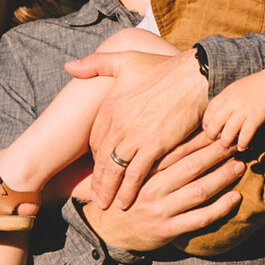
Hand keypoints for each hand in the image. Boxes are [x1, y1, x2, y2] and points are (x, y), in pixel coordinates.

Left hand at [69, 47, 210, 209]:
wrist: (195, 77)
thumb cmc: (164, 68)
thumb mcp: (126, 59)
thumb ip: (96, 63)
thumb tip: (69, 66)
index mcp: (110, 105)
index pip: (95, 139)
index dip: (95, 156)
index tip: (98, 168)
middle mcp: (118, 122)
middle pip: (101, 159)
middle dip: (97, 180)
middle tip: (95, 197)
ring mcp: (134, 136)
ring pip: (114, 170)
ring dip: (108, 190)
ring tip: (106, 205)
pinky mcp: (154, 146)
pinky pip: (135, 174)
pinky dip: (129, 190)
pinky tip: (126, 202)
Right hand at [80, 133, 242, 253]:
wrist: (107, 231)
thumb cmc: (125, 197)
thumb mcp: (133, 173)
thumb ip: (154, 158)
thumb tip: (179, 133)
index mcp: (145, 171)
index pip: (177, 150)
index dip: (201, 139)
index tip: (220, 129)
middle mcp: (153, 188)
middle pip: (191, 167)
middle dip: (216, 154)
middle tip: (235, 143)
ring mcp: (161, 210)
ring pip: (198, 191)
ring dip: (222, 177)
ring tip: (240, 166)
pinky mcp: (167, 230)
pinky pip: (199, 218)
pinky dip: (220, 208)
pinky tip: (235, 197)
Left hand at [203, 73, 264, 150]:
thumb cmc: (254, 87)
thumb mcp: (235, 89)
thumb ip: (225, 100)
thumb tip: (214, 116)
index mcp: (226, 95)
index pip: (209, 111)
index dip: (206, 123)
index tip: (208, 129)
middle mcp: (233, 103)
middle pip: (215, 123)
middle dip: (212, 135)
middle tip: (214, 140)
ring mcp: (244, 110)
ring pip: (229, 131)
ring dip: (226, 142)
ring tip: (226, 146)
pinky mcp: (256, 117)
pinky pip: (246, 134)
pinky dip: (242, 143)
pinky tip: (242, 147)